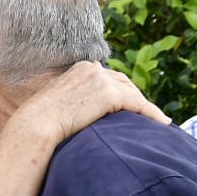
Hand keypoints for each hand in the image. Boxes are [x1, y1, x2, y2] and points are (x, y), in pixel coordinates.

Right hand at [11, 61, 168, 145]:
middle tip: (149, 115)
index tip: (132, 107)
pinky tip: (162, 124)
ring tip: (158, 121)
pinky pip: (138, 104)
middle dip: (137, 98)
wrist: (35, 127)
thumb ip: (73, 102)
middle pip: (124, 82)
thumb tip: (79, 115)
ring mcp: (100, 79)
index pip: (108, 78)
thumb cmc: (39, 124)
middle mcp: (91, 68)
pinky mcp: (109, 93)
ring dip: (146, 107)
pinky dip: (151, 114)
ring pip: (133, 92)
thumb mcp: (57, 105)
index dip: (123, 93)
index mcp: (80, 69)